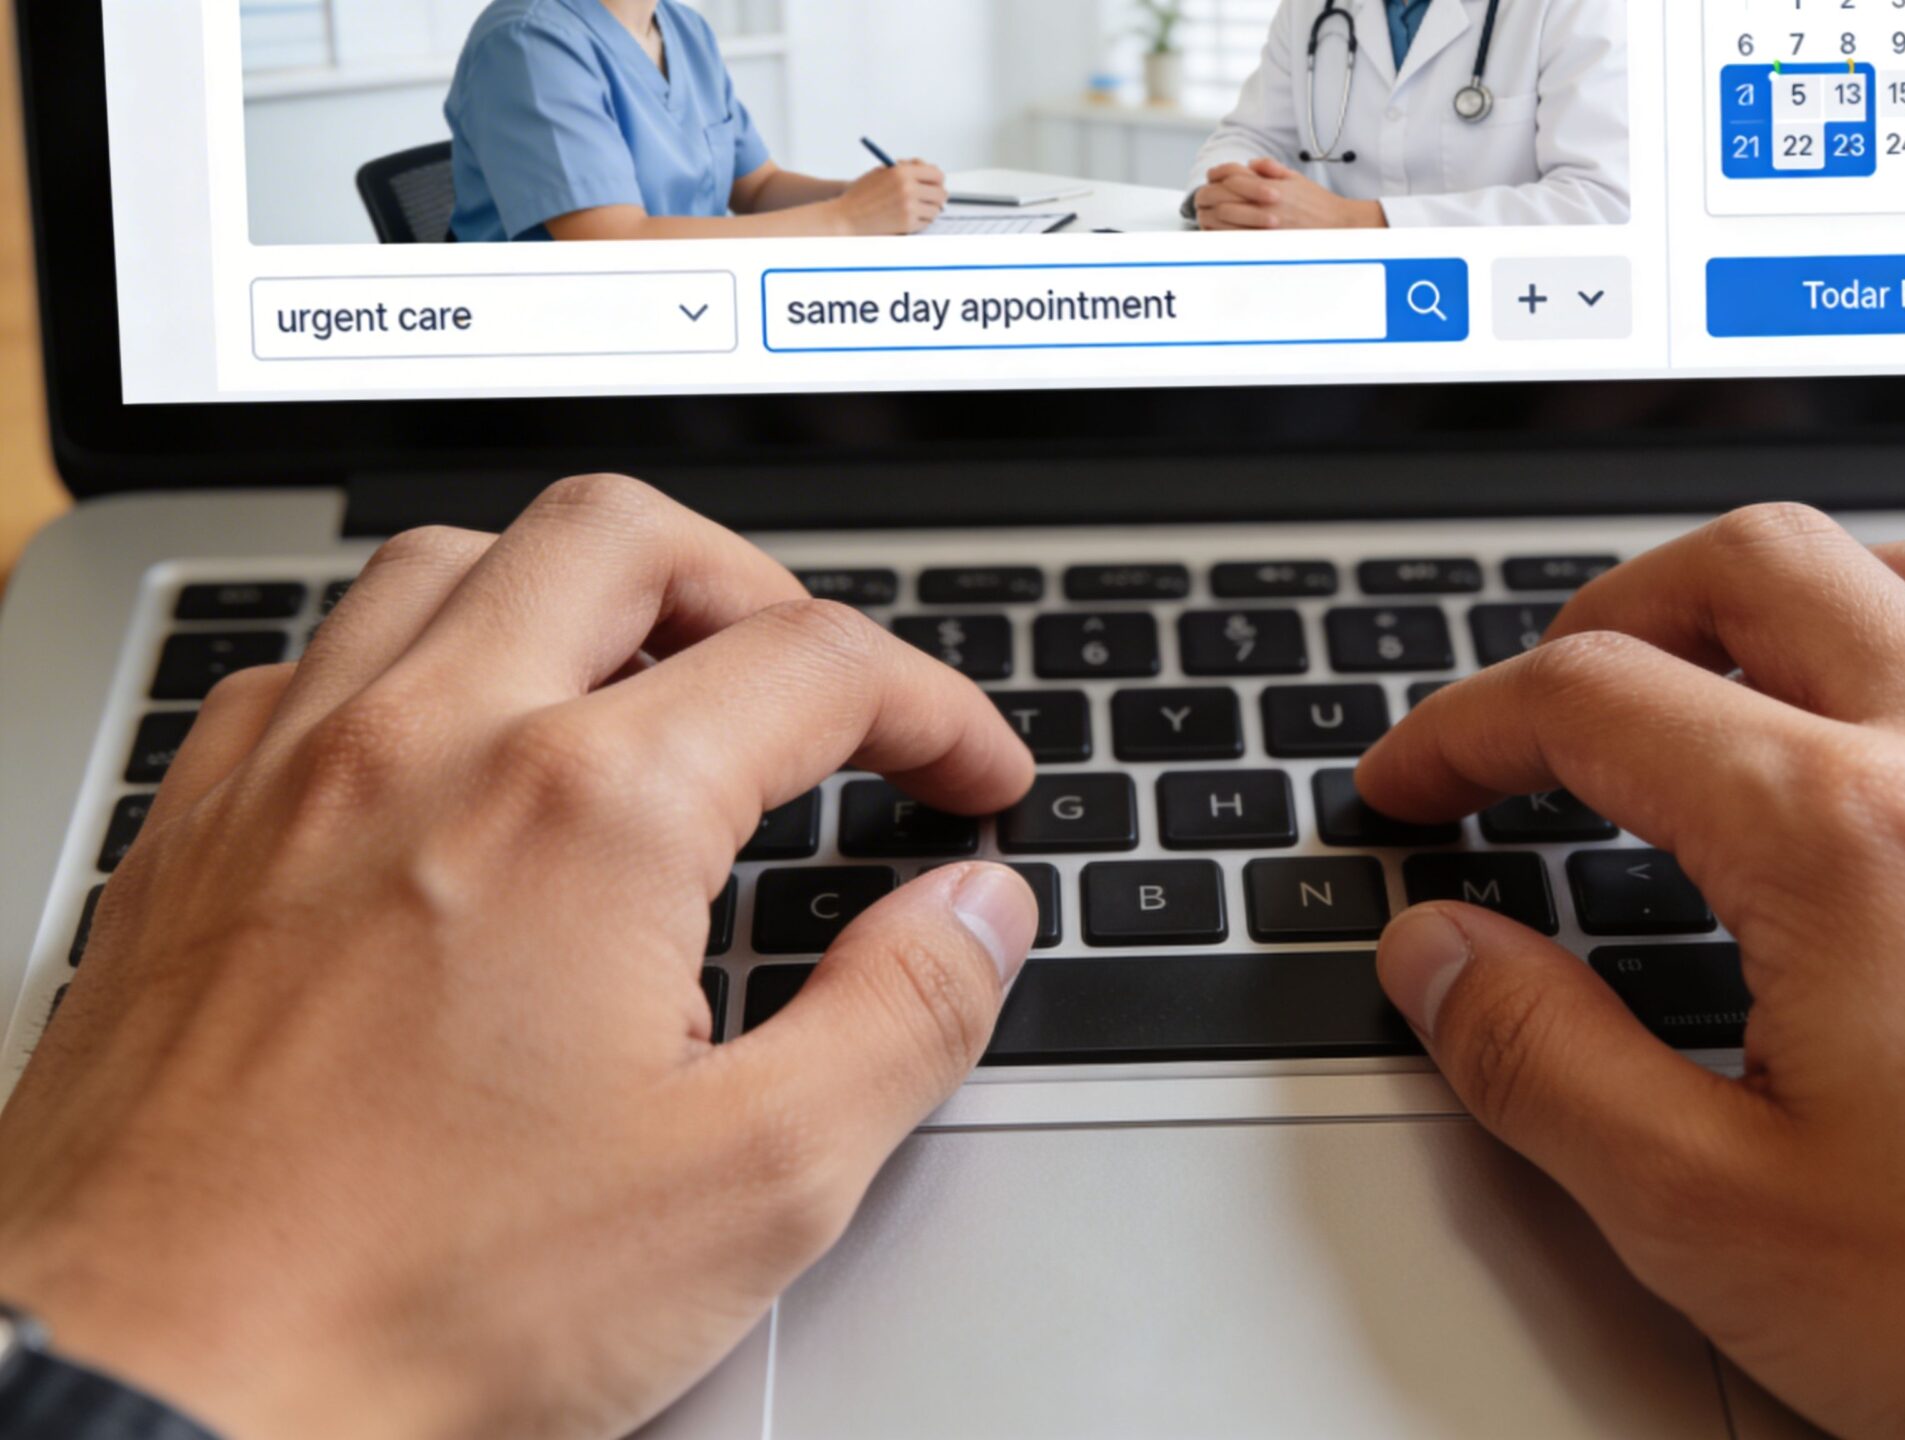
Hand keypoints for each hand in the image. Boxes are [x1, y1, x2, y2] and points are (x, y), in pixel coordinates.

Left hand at [0, 477, 1038, 1439]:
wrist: (139, 1403)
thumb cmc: (416, 1310)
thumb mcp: (749, 1187)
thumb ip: (901, 1016)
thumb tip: (977, 911)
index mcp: (587, 811)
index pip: (814, 664)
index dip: (935, 706)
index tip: (969, 774)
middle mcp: (426, 743)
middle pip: (625, 537)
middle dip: (757, 589)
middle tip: (818, 691)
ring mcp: (286, 776)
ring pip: (452, 561)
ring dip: (579, 593)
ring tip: (645, 685)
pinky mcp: (188, 838)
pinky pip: (310, 658)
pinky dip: (414, 658)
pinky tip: (447, 758)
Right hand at [835, 159, 946, 234]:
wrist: (847, 216)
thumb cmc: (862, 194)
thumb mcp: (882, 172)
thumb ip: (906, 168)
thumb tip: (929, 169)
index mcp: (902, 172)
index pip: (936, 174)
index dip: (937, 180)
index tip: (935, 184)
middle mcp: (908, 189)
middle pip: (941, 193)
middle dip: (937, 196)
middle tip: (931, 198)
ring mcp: (909, 208)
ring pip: (936, 209)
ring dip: (929, 209)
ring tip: (917, 208)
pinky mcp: (908, 224)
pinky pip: (926, 222)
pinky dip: (921, 220)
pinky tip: (910, 217)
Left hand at [1193, 158, 1385, 230]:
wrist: (1338, 226)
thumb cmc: (1318, 204)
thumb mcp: (1296, 178)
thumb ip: (1271, 168)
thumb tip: (1250, 164)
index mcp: (1270, 185)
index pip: (1233, 173)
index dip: (1218, 173)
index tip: (1212, 176)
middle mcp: (1265, 203)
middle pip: (1223, 194)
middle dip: (1208, 194)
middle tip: (1202, 197)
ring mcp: (1265, 225)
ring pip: (1224, 217)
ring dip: (1210, 214)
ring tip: (1205, 214)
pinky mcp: (1266, 243)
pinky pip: (1235, 238)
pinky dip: (1221, 234)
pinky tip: (1216, 232)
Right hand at [1358, 506, 1904, 1438]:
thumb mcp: (1722, 1220)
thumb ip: (1541, 1062)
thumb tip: (1438, 956)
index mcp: (1843, 836)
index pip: (1591, 697)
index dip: (1463, 726)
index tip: (1418, 783)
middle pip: (1757, 564)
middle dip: (1617, 609)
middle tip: (1555, 700)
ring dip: (1802, 598)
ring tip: (1739, 680)